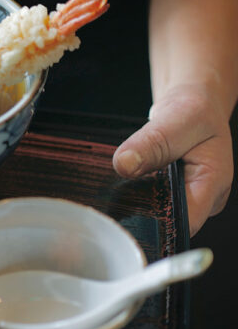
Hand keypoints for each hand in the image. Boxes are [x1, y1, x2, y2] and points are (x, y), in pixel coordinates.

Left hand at [113, 84, 232, 235]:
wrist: (192, 102)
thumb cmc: (194, 109)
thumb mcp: (177, 118)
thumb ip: (151, 142)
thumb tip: (125, 164)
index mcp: (213, 182)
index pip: (186, 222)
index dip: (158, 225)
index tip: (127, 214)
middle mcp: (202, 196)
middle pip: (169, 222)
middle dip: (142, 214)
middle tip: (114, 199)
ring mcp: (186, 196)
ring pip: (156, 213)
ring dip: (136, 204)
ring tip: (117, 189)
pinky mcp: (171, 193)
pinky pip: (150, 200)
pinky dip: (135, 193)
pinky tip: (122, 185)